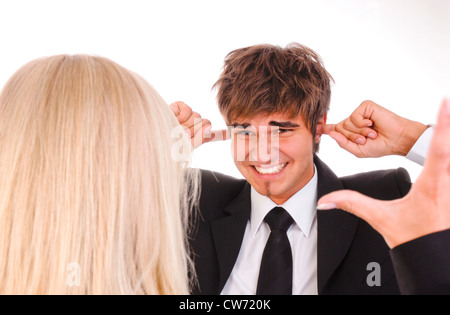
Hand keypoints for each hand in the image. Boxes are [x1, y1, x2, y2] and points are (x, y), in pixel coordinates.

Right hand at [170, 101, 229, 148]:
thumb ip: (200, 139)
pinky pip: (187, 109)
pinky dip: (181, 115)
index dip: (220, 134)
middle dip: (197, 130)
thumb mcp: (185, 149)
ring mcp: (182, 117)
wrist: (152, 142)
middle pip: (205, 123)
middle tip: (184, 136)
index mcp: (193, 139)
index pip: (209, 136)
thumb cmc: (166, 149)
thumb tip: (209, 127)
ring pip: (197, 116)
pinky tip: (174, 120)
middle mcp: (189, 127)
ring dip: (188, 124)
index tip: (230, 134)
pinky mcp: (176, 108)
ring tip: (176, 131)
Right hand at [317, 97, 449, 247]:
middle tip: (447, 102)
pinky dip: (447, 149)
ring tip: (448, 113)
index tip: (446, 102)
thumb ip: (351, 204)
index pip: (440, 148)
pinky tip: (445, 144)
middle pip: (449, 145)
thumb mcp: (380, 218)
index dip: (444, 124)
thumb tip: (326, 201)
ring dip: (448, 135)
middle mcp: (447, 179)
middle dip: (448, 124)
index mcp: (430, 184)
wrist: (434, 253)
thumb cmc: (414, 237)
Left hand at [321, 100, 427, 157]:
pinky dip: (362, 124)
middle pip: (338, 128)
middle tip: (365, 140)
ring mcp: (358, 113)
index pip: (333, 129)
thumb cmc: (380, 146)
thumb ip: (343, 143)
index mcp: (350, 131)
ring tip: (371, 134)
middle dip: (350, 137)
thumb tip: (331, 133)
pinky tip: (372, 125)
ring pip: (346, 123)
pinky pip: (354, 117)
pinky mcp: (365, 106)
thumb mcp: (358, 150)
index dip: (323, 129)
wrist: (397, 140)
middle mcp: (352, 121)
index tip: (314, 129)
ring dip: (358, 132)